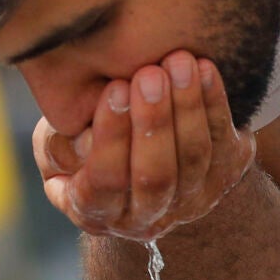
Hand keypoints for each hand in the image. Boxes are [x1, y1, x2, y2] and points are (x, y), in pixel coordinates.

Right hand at [33, 50, 255, 240]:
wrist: (134, 142)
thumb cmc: (82, 140)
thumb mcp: (54, 144)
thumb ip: (59, 145)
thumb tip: (83, 141)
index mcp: (95, 211)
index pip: (105, 182)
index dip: (111, 138)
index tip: (114, 89)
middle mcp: (144, 217)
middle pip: (156, 176)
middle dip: (154, 123)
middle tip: (150, 74)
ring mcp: (188, 201)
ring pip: (194, 159)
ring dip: (188, 107)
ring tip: (180, 62)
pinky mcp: (222, 178)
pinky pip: (225, 144)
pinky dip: (216, 105)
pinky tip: (206, 69)